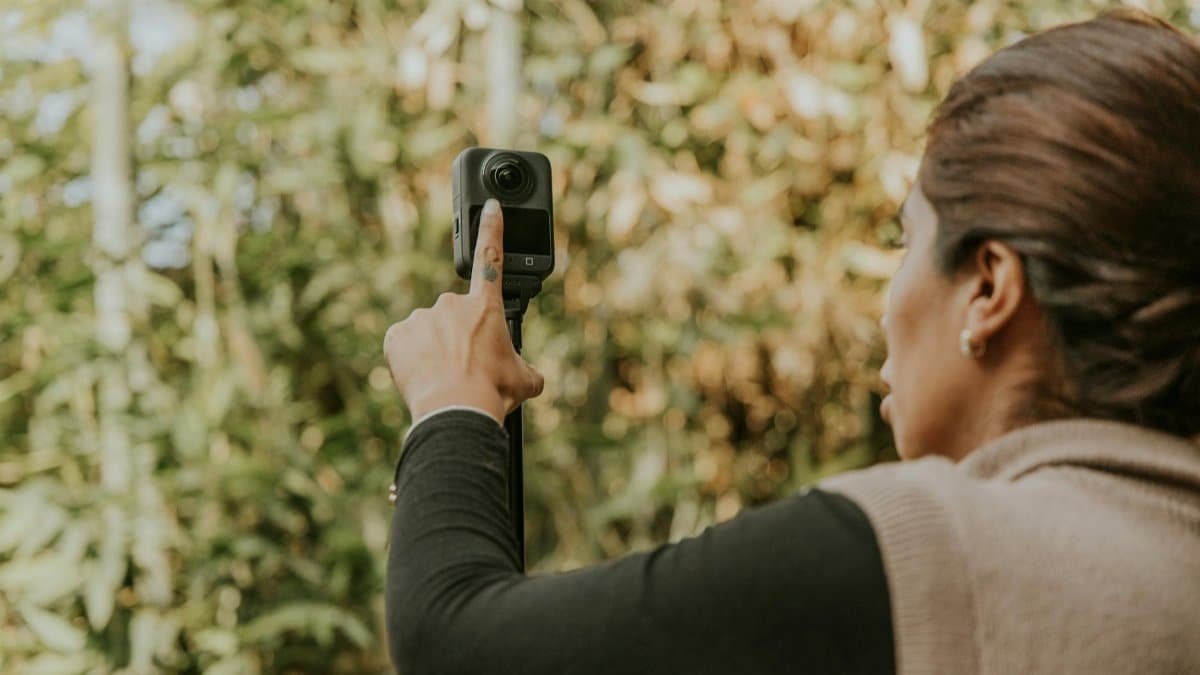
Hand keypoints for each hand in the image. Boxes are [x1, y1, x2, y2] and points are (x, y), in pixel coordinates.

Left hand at [382, 199, 544, 425]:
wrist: (454, 408)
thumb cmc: (491, 391)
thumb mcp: (524, 381)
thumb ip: (529, 371)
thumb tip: (535, 378)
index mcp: (486, 307)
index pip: (492, 258)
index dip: (492, 229)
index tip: (491, 207)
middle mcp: (452, 304)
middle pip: (455, 316)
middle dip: (459, 336)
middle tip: (466, 366)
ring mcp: (422, 318)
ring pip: (429, 331)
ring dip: (435, 349)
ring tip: (445, 377)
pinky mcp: (397, 334)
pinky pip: (404, 343)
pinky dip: (411, 357)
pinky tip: (422, 375)